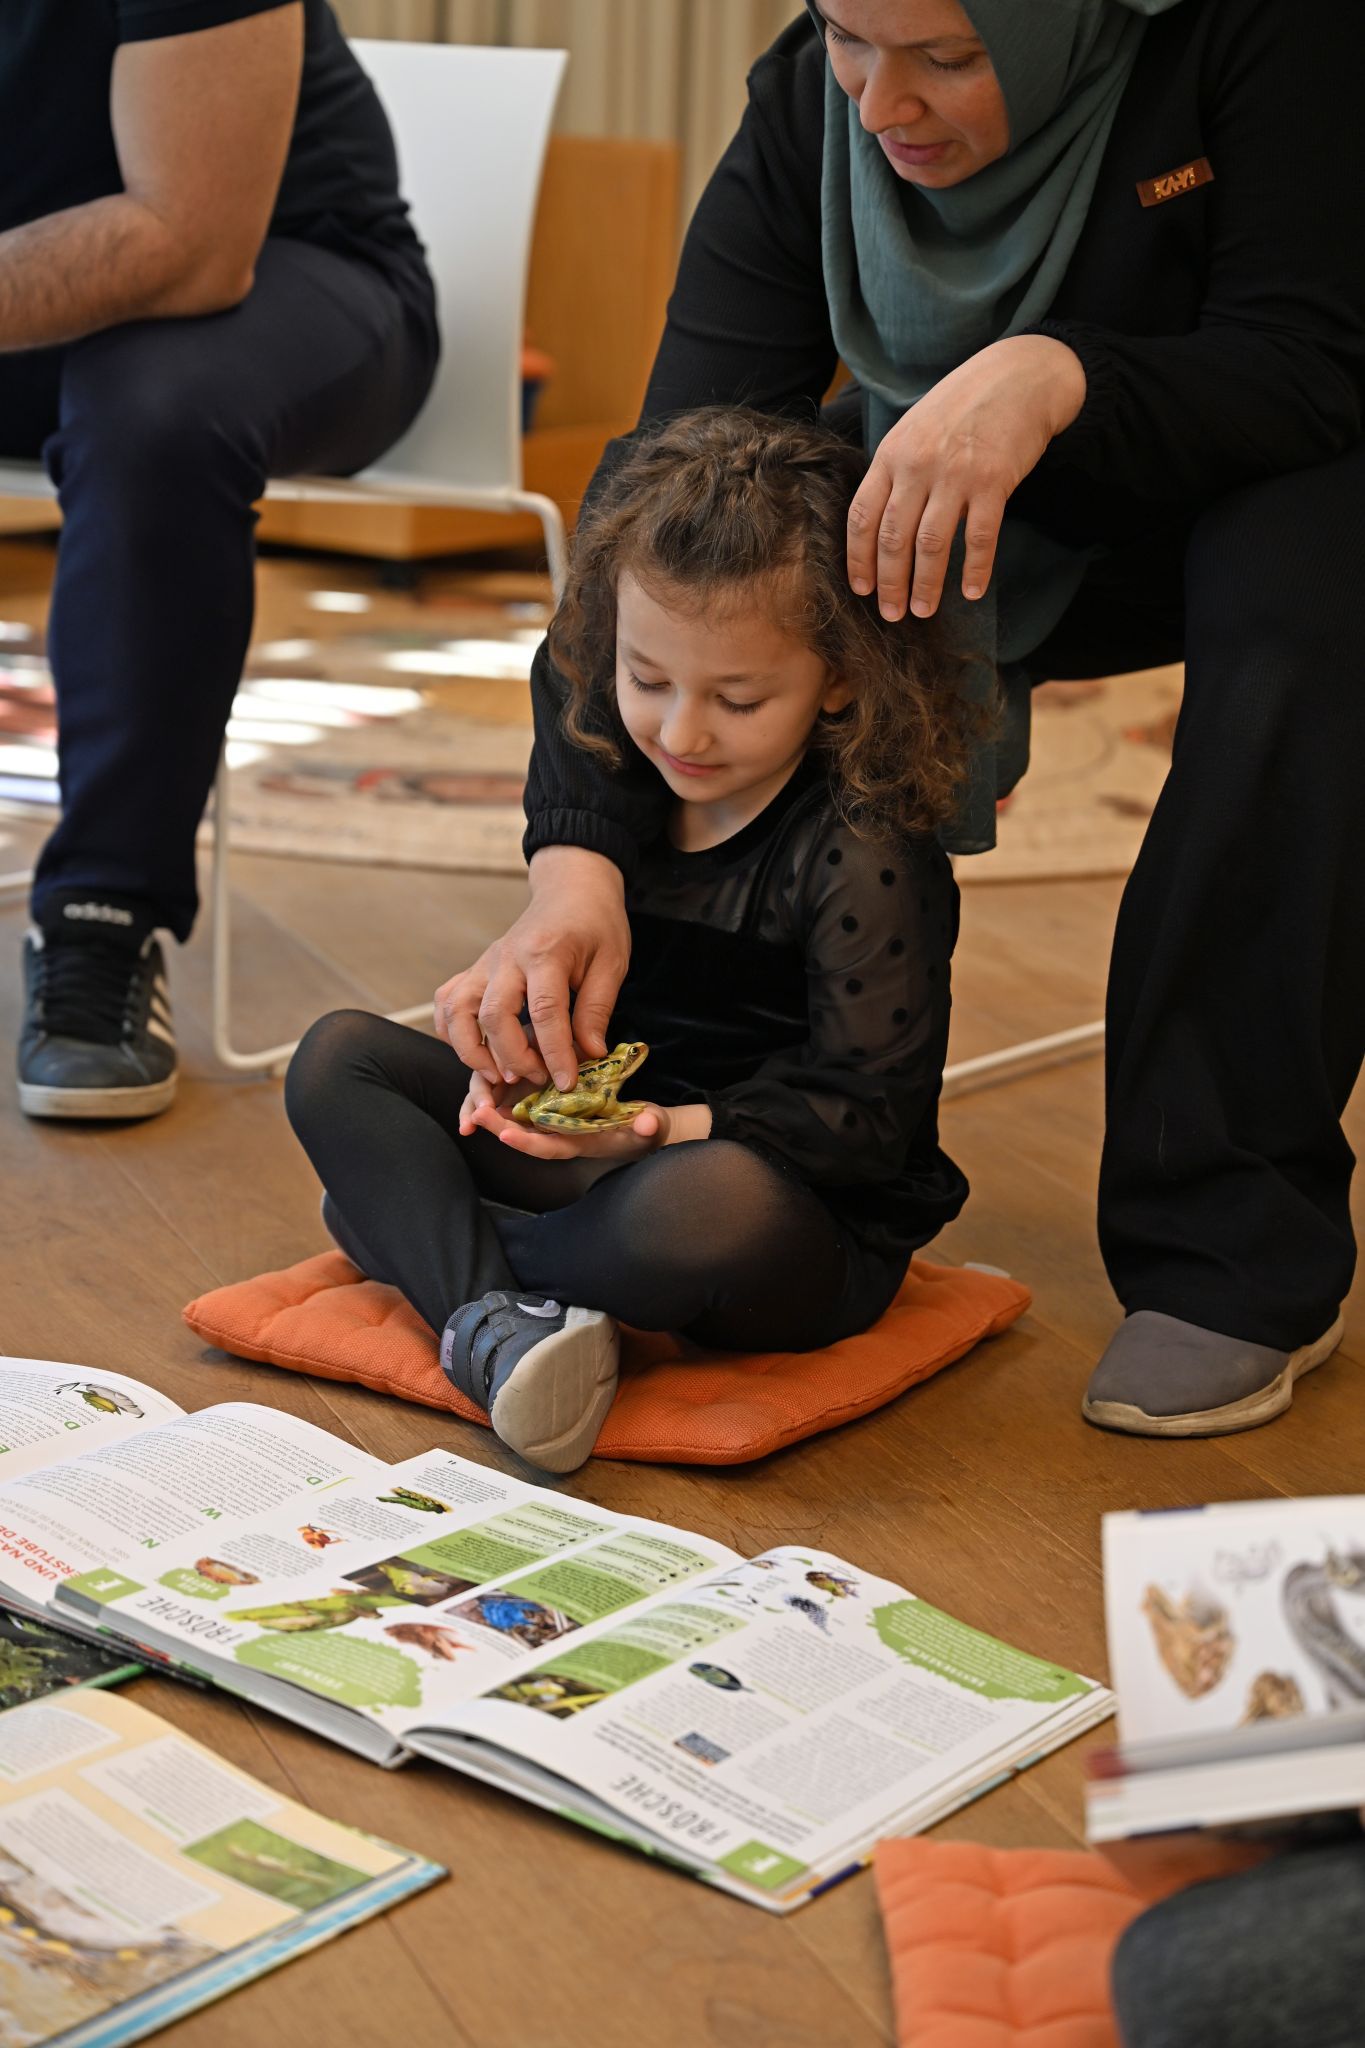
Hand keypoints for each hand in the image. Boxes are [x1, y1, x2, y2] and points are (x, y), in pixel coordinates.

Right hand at [434, 846, 629, 1091]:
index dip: (555, 1053)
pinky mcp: (475, 969)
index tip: (566, 1082)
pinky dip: (451, 1031)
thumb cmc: (595, 925)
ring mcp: (485, 963)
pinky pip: (447, 1001)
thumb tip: (590, 1053)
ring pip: (457, 1010)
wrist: (571, 891)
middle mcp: (506, 958)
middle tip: (536, 1078)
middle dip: (512, 1056)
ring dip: (471, 1050)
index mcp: (545, 953)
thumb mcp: (611, 963)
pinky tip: (475, 1050)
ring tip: (499, 1074)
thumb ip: (597, 1009)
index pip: (544, 1011)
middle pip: (493, 1015)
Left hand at [460, 1091, 712, 1161]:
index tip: (506, 1136)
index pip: (552, 1146)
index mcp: (583, 1143)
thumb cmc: (649, 1129)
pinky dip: (504, 1096)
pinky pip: (522, 1103)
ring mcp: (556, 1120)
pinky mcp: (553, 1104)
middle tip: (475, 1116)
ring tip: (473, 1105)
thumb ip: (652, 1125)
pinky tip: (489, 1083)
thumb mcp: (655, 1126)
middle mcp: (563, 1135)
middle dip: (499, 1127)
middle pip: (525, 1135)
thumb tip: (648, 1124)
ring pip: (518, 1119)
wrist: (648, 1126)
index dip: (529, 1142)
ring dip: (494, 1112)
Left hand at [846, 335, 1085, 622]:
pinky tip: (972, 592)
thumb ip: (895, 472)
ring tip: (923, 610)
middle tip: (892, 613)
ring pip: (931, 545)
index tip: (861, 589)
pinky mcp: (994, 481)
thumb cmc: (962, 407)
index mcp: (891, 454)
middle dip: (890, 583)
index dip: (859, 559)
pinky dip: (976, 569)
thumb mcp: (915, 429)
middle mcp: (917, 465)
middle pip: (892, 538)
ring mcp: (955, 473)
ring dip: (926, 585)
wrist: (1018, 376)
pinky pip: (980, 537)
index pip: (863, 517)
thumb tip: (878, 524)